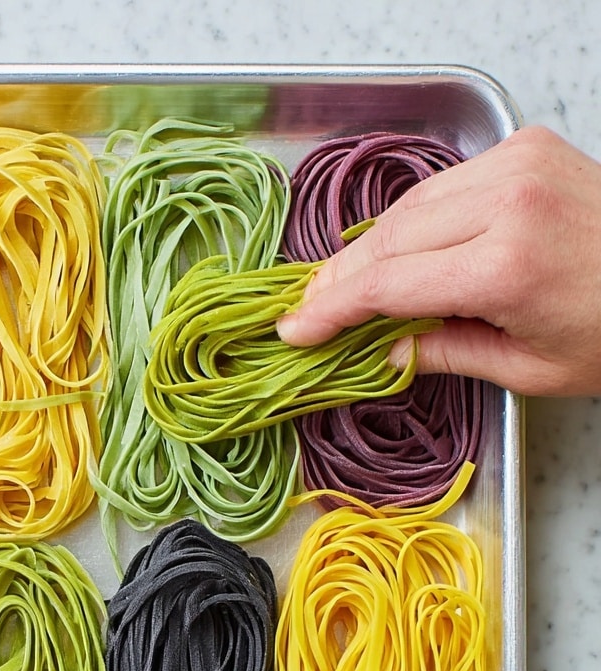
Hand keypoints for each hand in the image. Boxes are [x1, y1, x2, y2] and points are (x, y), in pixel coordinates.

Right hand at [277, 126, 600, 396]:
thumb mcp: (529, 368)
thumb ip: (445, 353)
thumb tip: (380, 353)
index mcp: (508, 265)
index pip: (387, 284)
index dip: (332, 309)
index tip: (296, 329)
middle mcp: (508, 201)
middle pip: (389, 237)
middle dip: (340, 276)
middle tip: (308, 308)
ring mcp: (517, 163)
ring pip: (409, 205)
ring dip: (371, 247)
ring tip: (342, 286)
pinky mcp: (525, 146)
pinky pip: (443, 184)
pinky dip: (413, 218)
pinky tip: (397, 250)